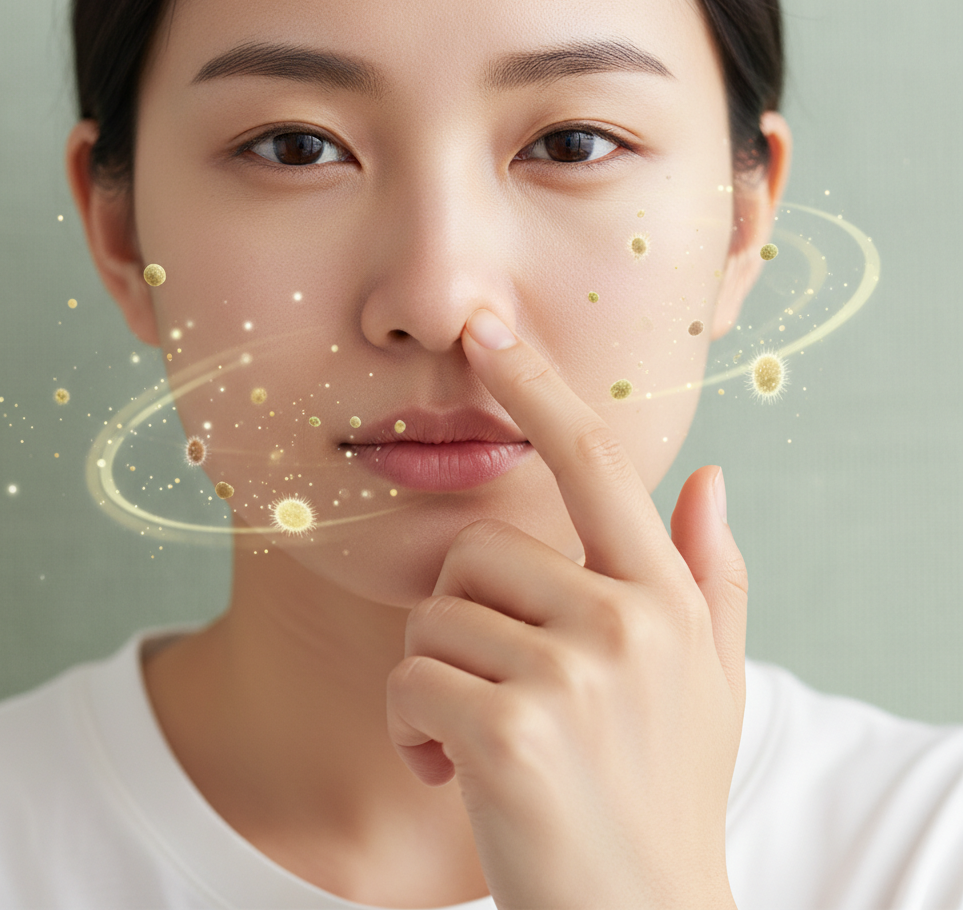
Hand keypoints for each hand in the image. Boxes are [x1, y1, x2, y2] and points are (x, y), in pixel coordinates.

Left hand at [386, 308, 746, 909]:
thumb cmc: (662, 790)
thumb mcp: (709, 680)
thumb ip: (713, 574)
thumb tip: (711, 477)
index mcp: (664, 596)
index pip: (595, 464)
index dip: (539, 389)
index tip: (490, 333)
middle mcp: (627, 620)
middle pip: (475, 553)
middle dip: (462, 622)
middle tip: (495, 691)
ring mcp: (574, 673)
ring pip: (433, 619)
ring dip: (434, 682)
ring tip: (479, 741)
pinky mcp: (514, 730)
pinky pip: (410, 680)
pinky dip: (409, 728)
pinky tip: (451, 774)